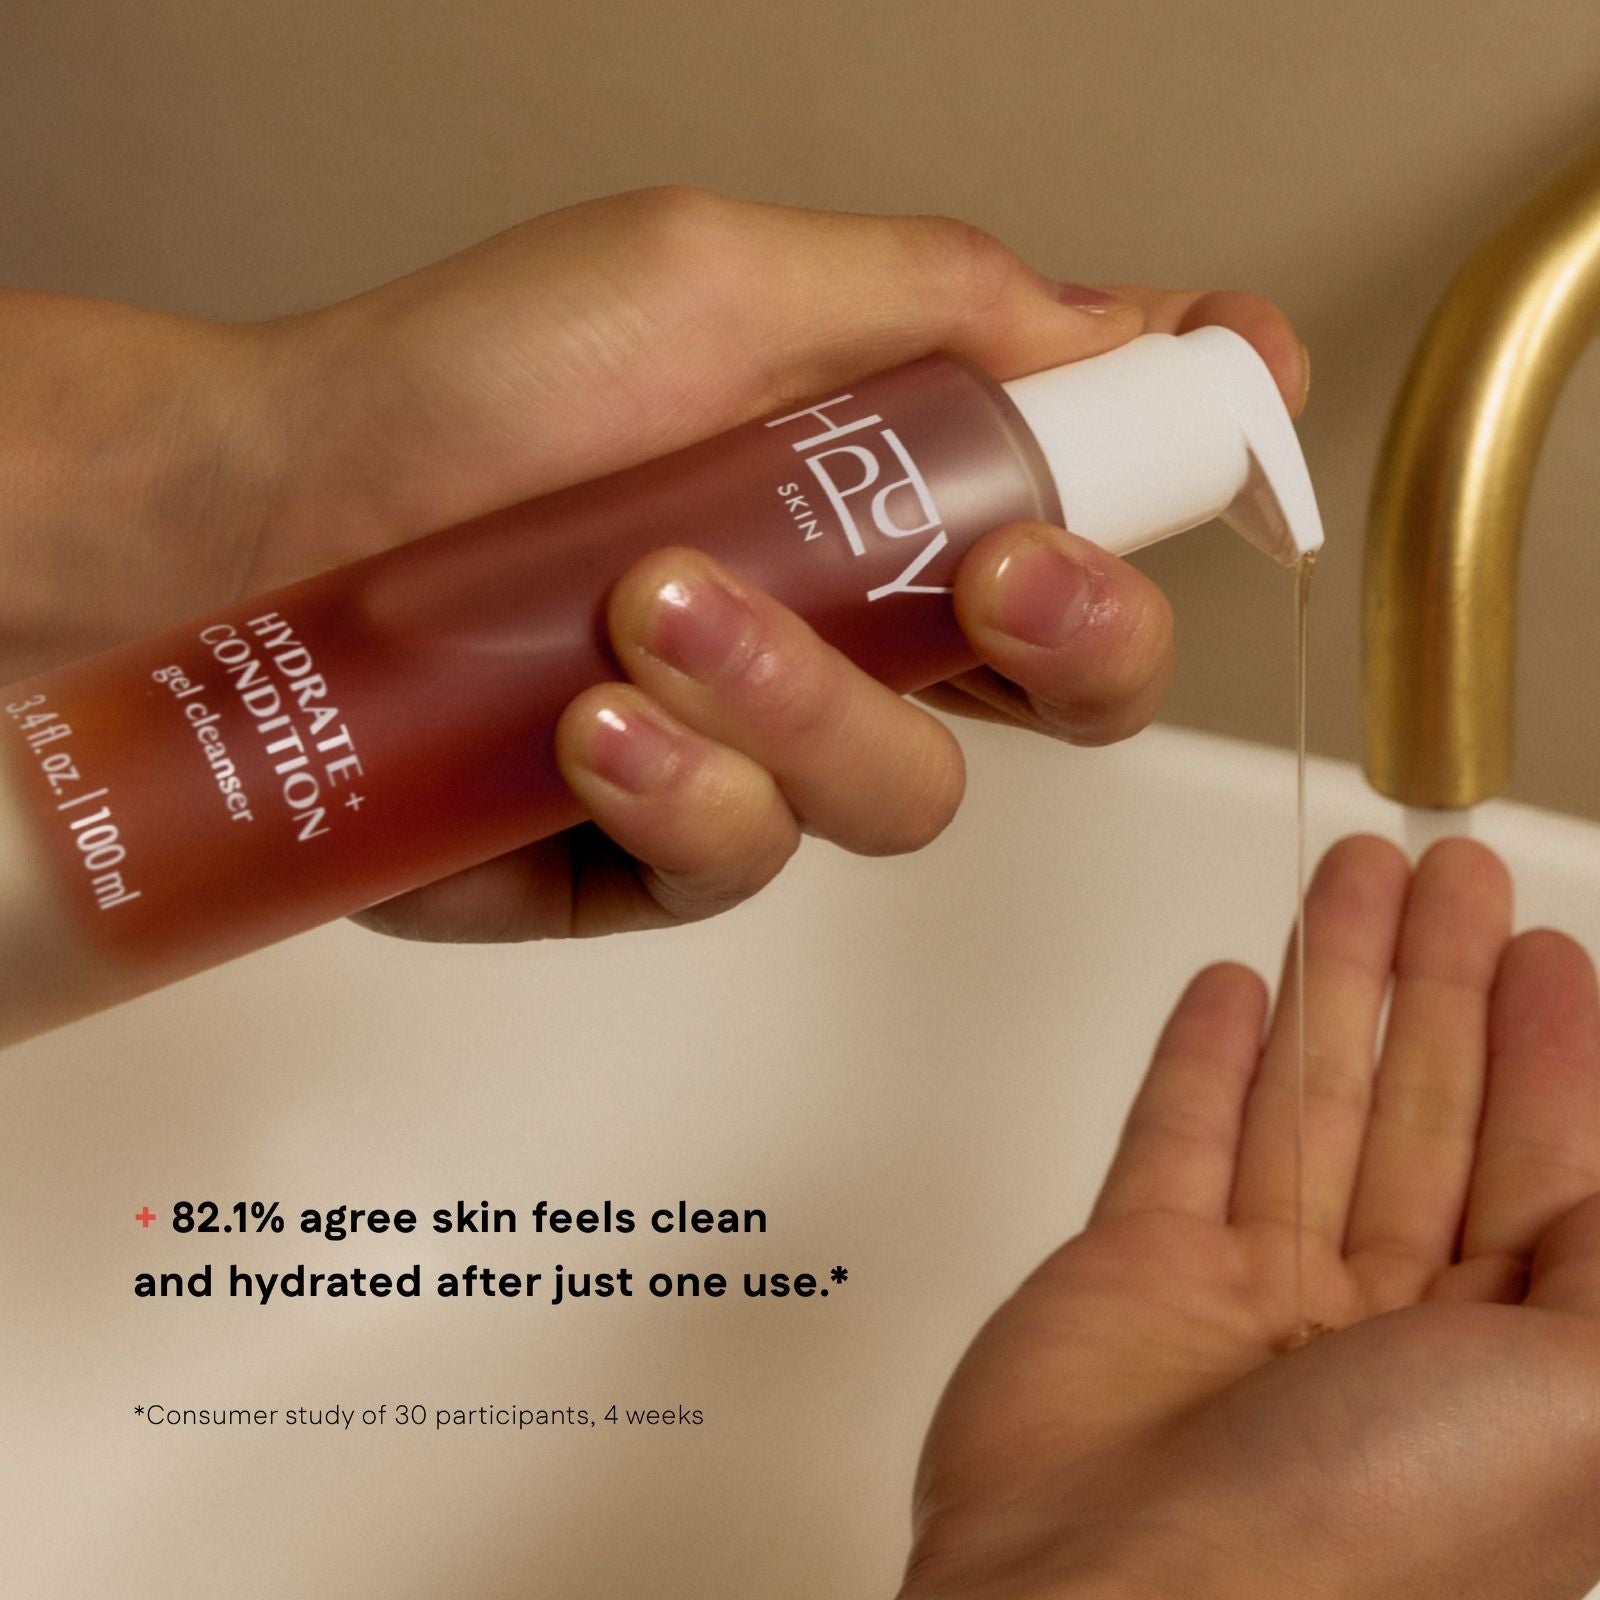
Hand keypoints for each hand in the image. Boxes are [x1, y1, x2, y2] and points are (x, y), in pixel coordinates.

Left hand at [0, 189, 1307, 938]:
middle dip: (1082, 639)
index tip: (1232, 433)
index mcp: (900, 483)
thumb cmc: (470, 384)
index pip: (1106, 500)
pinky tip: (597, 724)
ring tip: (662, 609)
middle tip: (1004, 578)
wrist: (276, 513)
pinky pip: (751, 860)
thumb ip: (932, 303)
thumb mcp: (712, 279)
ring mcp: (772, 748)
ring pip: (912, 791)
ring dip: (812, 703)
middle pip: (1077, 687)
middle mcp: (862, 623)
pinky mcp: (669, 846)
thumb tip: (1131, 320)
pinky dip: (693, 791)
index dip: (1197, 480)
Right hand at [904, 836, 1599, 1599]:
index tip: (1539, 945)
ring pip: (1306, 1102)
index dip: (1551, 1047)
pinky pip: (1180, 1140)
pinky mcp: (1136, 1278)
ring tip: (1349, 881)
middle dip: (1438, 982)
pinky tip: (1236, 990)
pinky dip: (1207, 1060)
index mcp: (1515, 1375)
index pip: (1551, 1171)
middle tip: (1442, 866)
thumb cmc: (1378, 1538)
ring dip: (1333, 984)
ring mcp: (1253, 1303)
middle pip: (1423, 1112)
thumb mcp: (1588, 1397)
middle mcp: (1389, 1337)